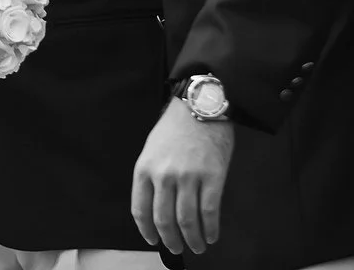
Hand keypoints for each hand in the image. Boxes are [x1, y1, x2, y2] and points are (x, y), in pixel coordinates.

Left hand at [132, 97, 233, 255]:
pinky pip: (210, 212)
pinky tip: (211, 235)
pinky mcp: (212, 177)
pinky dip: (211, 229)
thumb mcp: (151, 149)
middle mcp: (163, 176)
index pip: (140, 210)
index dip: (147, 231)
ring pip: (187, 220)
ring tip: (197, 247)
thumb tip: (157, 208)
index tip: (154, 240)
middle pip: (164, 220)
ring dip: (192, 239)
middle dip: (171, 240)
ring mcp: (188, 177)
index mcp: (145, 169)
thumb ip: (152, 177)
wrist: (200, 105)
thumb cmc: (175, 127)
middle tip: (177, 248)